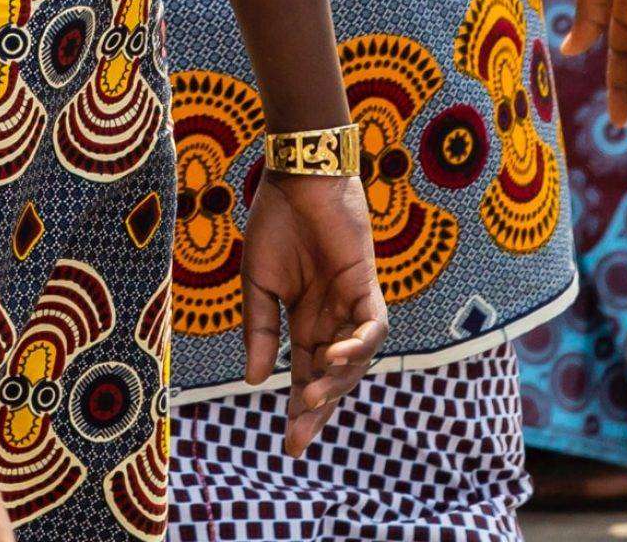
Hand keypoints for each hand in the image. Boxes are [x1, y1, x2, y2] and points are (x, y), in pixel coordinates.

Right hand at [240, 172, 387, 454]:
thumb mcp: (257, 283)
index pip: (305, 374)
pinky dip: (359, 346)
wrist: (297, 179)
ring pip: (355, 359)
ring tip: (311, 396)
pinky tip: (334, 356)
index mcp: (304, 321)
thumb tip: (254, 380)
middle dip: (318, 411)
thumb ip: (258, 329)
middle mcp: (331, 320)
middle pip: (332, 377)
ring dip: (335, 381)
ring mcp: (351, 304)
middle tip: (299, 439)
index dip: (300, 410)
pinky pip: (372, 327)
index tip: (289, 447)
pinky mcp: (366, 285)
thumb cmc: (275, 224)